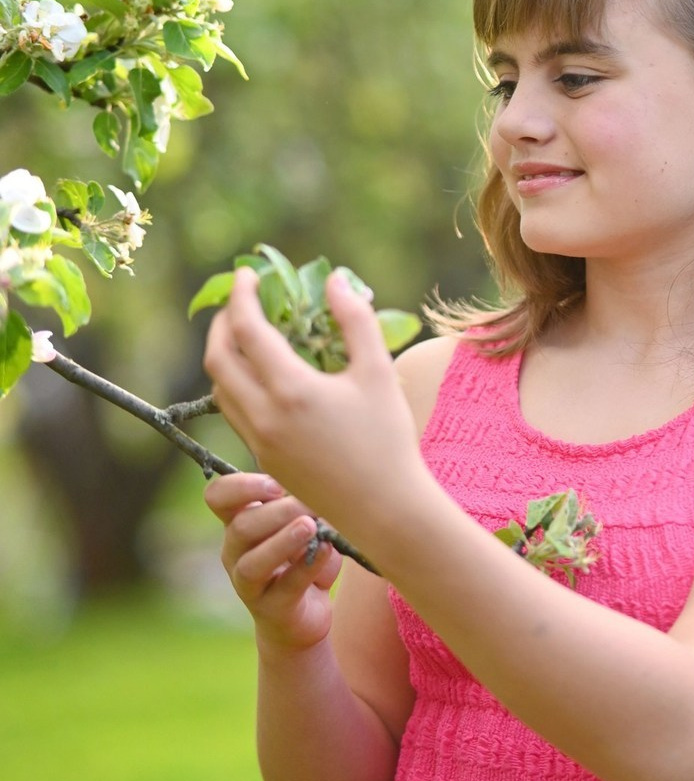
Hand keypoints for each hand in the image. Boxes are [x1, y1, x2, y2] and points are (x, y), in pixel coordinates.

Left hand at [203, 267, 424, 537]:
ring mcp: (259, 440)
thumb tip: (335, 280)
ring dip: (225, 354)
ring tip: (249, 333)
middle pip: (218, 358)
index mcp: (291, 390)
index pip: (247, 330)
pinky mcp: (264, 458)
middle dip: (223, 322)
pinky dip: (236, 383)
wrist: (384, 508)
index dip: (243, 296)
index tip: (249, 273)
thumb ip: (355, 320)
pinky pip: (234, 411)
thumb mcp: (378, 371)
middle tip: (242, 300)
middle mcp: (264, 415)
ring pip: (220, 388)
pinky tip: (263, 374)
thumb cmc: (388, 437)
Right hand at [205, 472, 341, 650]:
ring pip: (252, 563)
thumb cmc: (303, 556)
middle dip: (276, 511)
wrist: (304, 616)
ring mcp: (248, 584)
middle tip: (308, 504)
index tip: (276, 484)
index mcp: (238, 522)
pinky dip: (307, 566)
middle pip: (240, 527)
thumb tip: (322, 488)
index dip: (241, 486)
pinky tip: (326, 549)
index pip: (218, 497)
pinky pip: (286, 586)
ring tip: (309, 526)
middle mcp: (235, 552)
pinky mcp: (271, 608)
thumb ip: (305, 505)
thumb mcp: (303, 523)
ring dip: (282, 541)